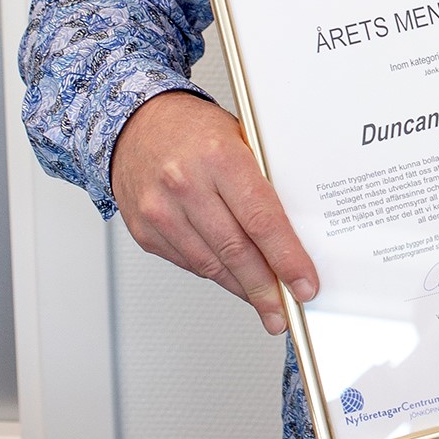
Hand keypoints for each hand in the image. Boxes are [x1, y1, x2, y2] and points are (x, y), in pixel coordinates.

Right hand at [110, 91, 318, 333]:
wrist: (134, 125)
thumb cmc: (193, 129)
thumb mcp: (239, 139)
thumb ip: (262, 181)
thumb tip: (294, 231)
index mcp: (219, 158)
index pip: (262, 220)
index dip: (287, 259)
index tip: (305, 284)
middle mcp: (185, 185)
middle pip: (236, 251)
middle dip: (266, 289)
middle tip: (285, 313)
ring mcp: (160, 211)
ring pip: (211, 265)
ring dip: (242, 289)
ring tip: (265, 305)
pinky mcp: (145, 232)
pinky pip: (189, 263)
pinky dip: (215, 274)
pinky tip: (233, 279)